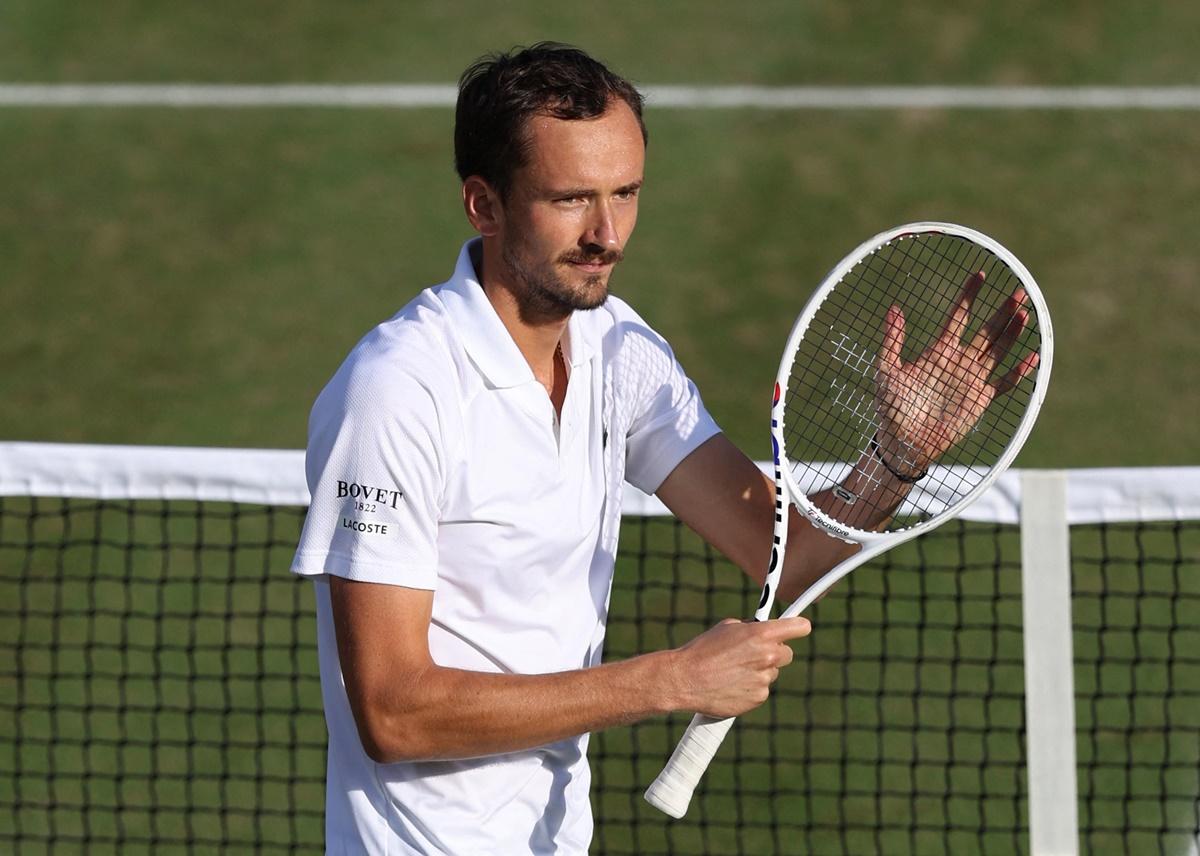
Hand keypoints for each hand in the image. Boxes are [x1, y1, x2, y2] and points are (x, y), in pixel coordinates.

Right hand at [668, 617, 810, 717]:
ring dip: (759, 671)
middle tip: (754, 653)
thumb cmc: (702, 650)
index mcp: (762, 635)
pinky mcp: (758, 698)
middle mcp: (768, 657)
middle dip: (774, 652)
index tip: (798, 628)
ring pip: (771, 673)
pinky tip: (731, 684)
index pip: (799, 627)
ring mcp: (764, 679)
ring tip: (732, 671)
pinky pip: (761, 690)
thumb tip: (761, 631)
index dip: (798, 627)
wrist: (685, 679)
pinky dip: (751, 688)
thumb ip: (750, 629)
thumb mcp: (727, 628)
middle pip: (786, 654)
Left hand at [873, 271, 1038, 475]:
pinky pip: (1004, 384)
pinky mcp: (980, 400)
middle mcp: (959, 362)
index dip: (969, 296)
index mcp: (939, 351)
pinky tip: (1031, 357)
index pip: (959, 316)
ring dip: (1012, 333)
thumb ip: (892, 340)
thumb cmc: (891, 406)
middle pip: (987, 330)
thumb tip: (895, 307)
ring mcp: (972, 380)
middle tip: (1018, 292)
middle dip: (1002, 311)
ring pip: (998, 351)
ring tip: (1025, 313)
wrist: (902, 440)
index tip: (980, 274)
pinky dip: (1018, 372)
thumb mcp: (887, 369)